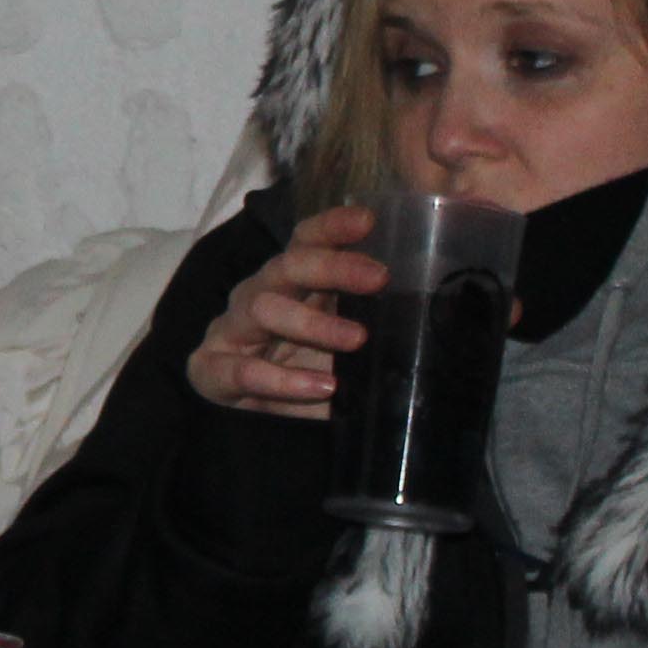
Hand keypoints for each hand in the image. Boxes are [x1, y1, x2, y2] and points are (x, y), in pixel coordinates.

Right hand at [185, 207, 384, 417]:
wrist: (259, 427)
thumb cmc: (310, 373)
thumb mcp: (346, 342)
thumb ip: (376, 320)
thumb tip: (437, 305)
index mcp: (291, 283)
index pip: (306, 241)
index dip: (332, 226)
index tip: (369, 220)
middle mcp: (259, 296)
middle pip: (287, 266)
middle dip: (332, 266)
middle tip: (379, 278)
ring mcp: (231, 331)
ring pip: (263, 308)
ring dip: (312, 323)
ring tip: (357, 340)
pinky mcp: (211, 369)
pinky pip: (242, 370)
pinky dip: (284, 379)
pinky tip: (322, 387)